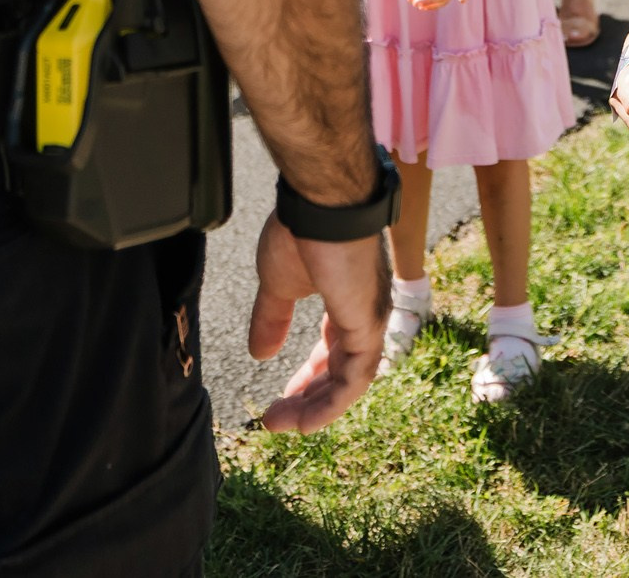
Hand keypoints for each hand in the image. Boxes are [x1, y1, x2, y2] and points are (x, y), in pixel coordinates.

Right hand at [247, 214, 389, 433]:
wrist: (319, 204)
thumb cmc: (301, 231)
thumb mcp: (278, 285)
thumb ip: (272, 320)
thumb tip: (259, 354)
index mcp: (345, 299)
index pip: (333, 350)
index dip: (309, 378)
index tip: (282, 398)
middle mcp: (364, 311)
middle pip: (341, 370)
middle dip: (309, 398)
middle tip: (277, 420)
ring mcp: (370, 319)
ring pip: (350, 381)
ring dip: (316, 408)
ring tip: (282, 425)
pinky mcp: (368, 325)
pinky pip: (356, 378)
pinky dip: (333, 403)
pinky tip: (306, 420)